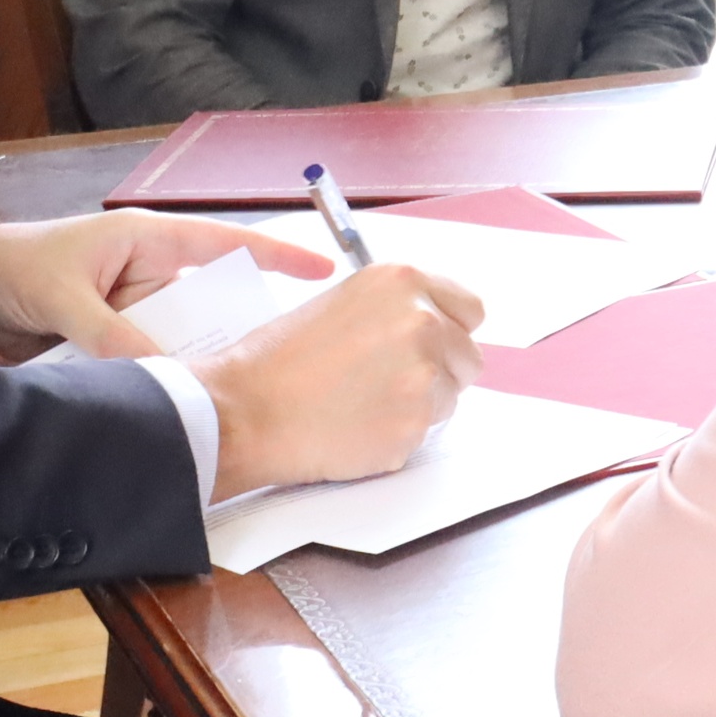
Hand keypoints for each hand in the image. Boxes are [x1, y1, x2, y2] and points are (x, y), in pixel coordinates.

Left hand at [0, 211, 333, 366]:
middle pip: (211, 305)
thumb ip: (110, 334)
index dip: (276, 259)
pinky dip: (160, 381)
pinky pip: (149, 363)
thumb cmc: (10, 267)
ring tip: (229, 395)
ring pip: (182, 341)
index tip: (325, 273)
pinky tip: (176, 405)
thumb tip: (159, 375)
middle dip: (238, 333)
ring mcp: (131, 311)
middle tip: (273, 366)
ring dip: (194, 365)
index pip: (225, 246)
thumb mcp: (63, 295)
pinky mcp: (111, 342)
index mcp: (146, 241)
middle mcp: (148, 275)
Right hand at [191, 264, 489, 499]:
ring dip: (420, 404)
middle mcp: (422, 320)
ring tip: (363, 403)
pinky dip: (398, 435)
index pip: (470, 309)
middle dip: (440, 371)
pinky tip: (356, 426)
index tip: (435, 343)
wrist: (245, 411)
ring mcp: (424, 374)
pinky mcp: (416, 423)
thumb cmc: (280, 359)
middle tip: (389, 382)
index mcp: (402, 281)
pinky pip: (425, 432)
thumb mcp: (344, 303)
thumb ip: (398, 308)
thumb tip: (438, 325)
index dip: (451, 329)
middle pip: (468, 356)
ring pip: (451, 397)